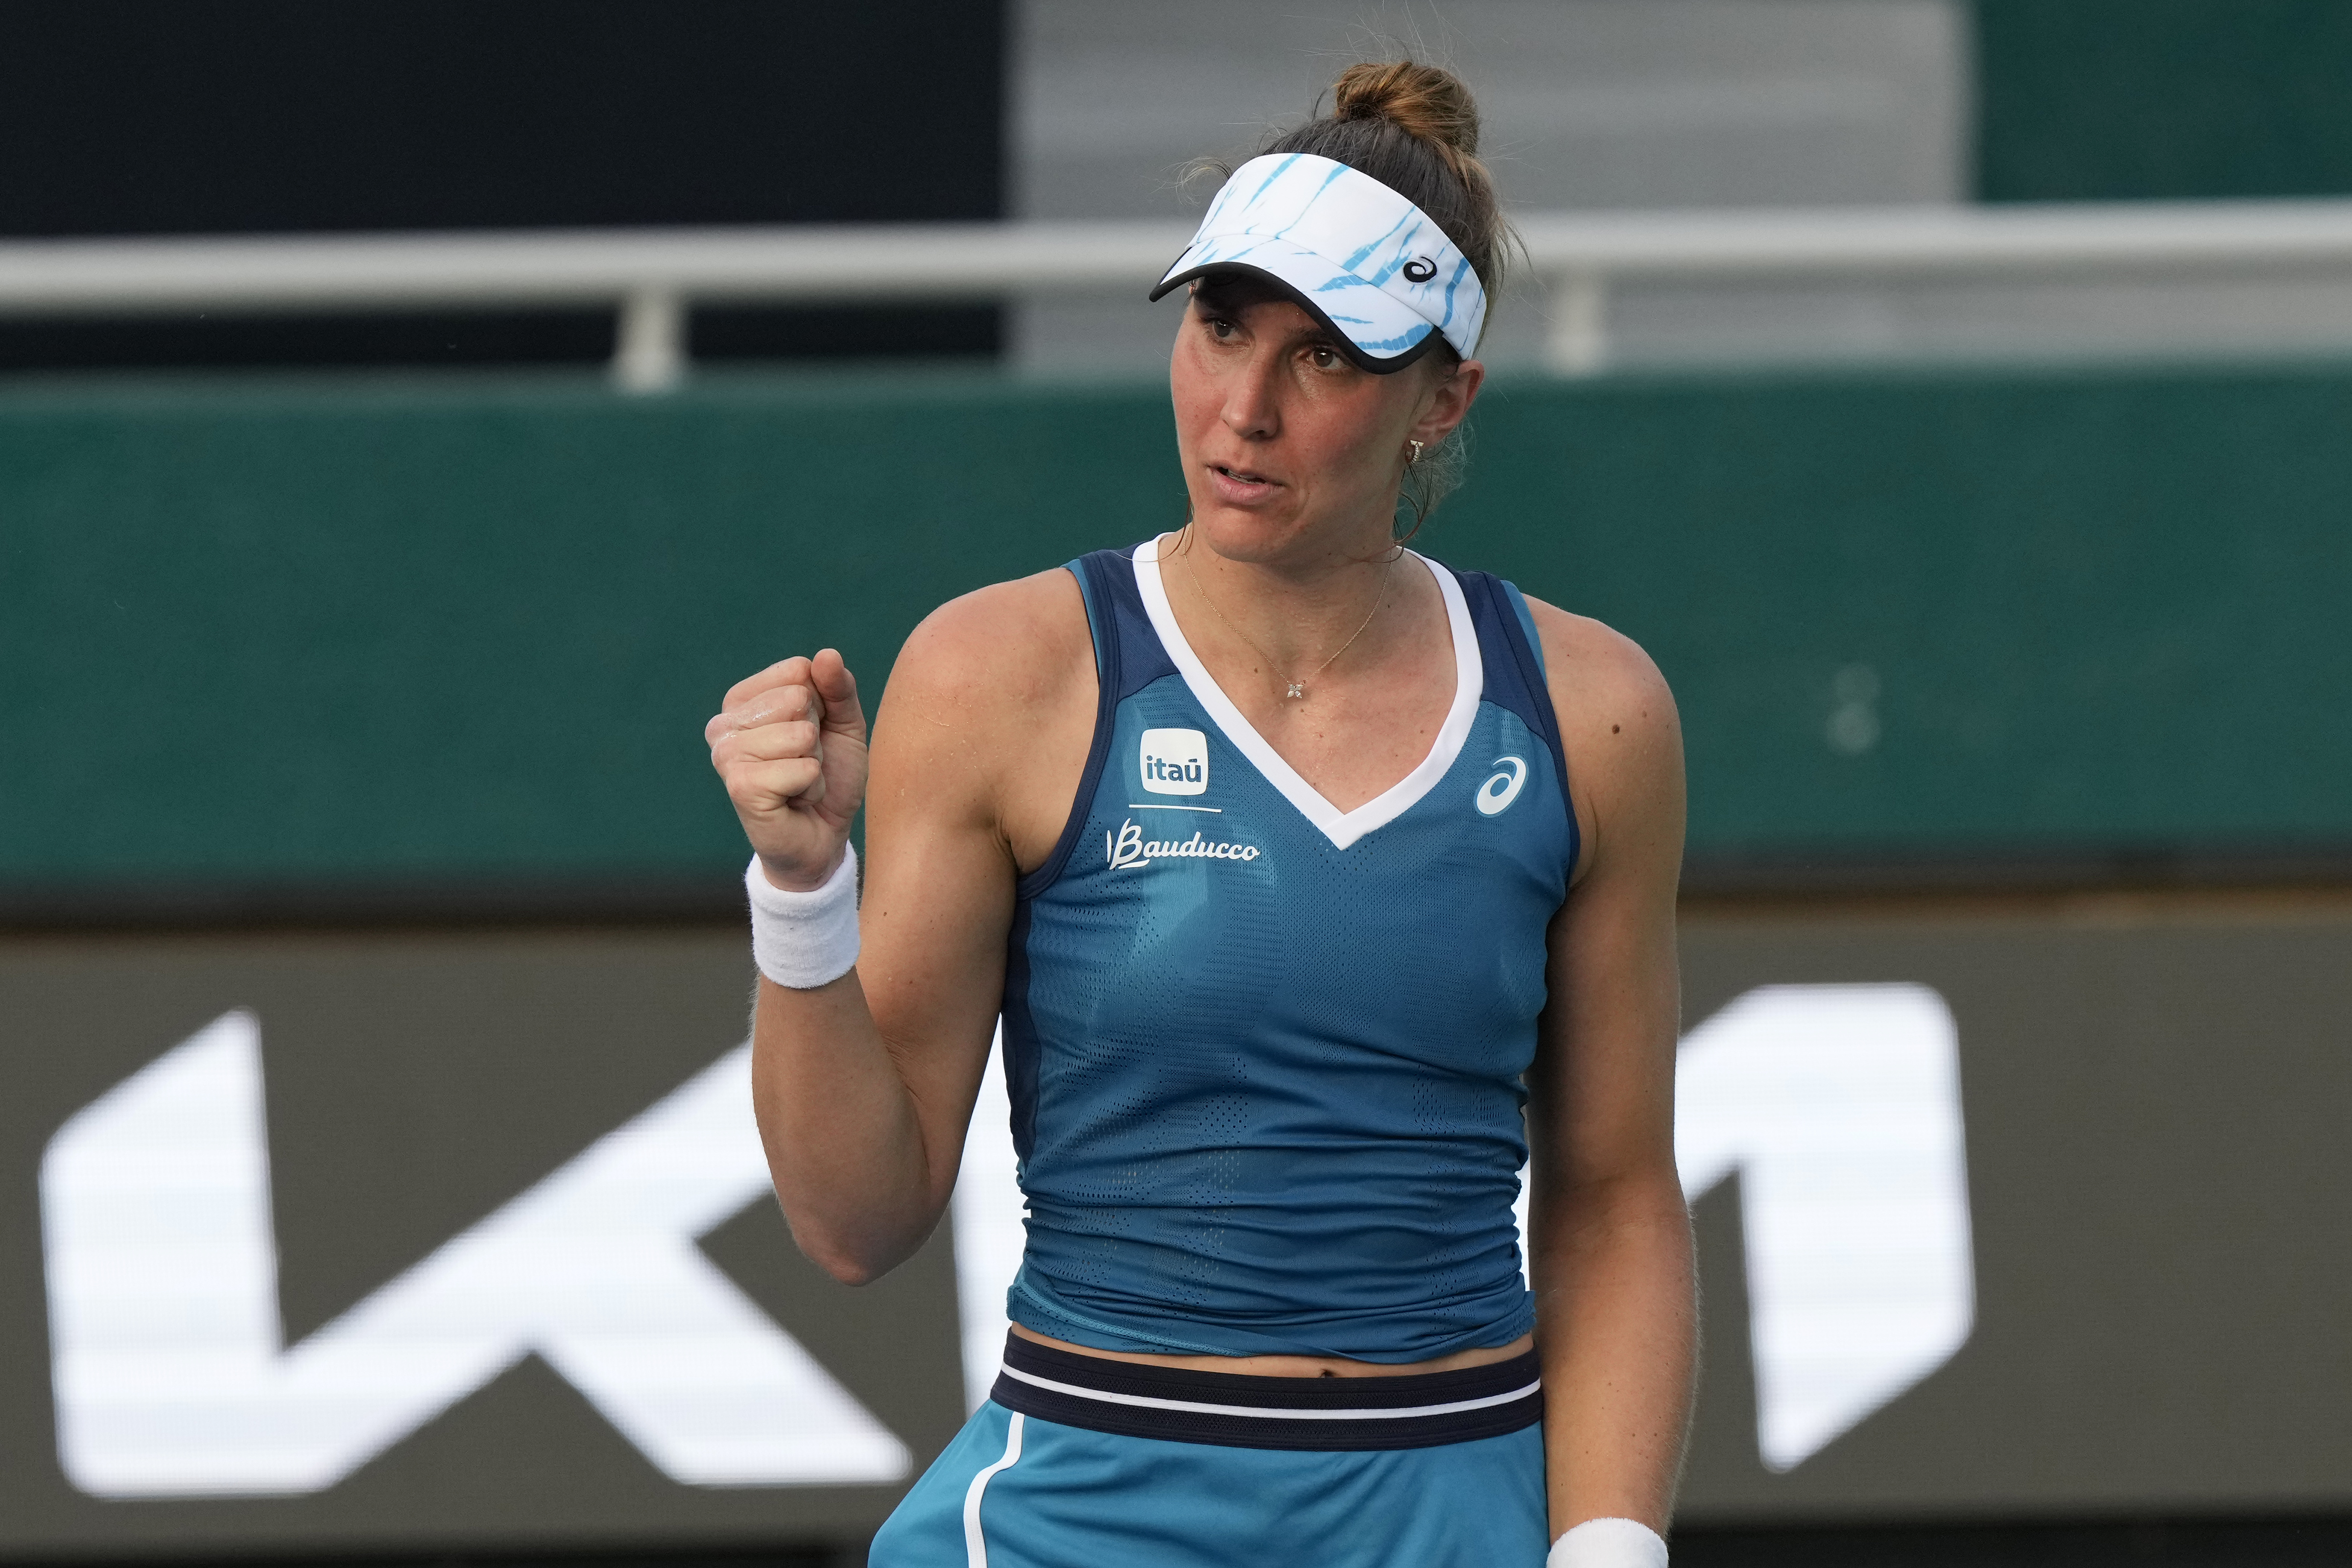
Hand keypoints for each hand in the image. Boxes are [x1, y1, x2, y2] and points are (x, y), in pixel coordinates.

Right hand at [706, 649, 866, 891]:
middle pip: (799, 698)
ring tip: (799, 783)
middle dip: (817, 736)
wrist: (822, 838)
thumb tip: (826, 655)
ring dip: (816, 764)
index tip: (811, 736)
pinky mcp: (740, 786)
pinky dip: (813, 786)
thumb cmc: (828, 777)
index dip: (822, 705)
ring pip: (801, 734)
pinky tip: (795, 800)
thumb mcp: (843, 724)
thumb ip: (837, 688)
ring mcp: (726, 755)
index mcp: (743, 700)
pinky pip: (803, 768)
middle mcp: (723, 724)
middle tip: (804, 764)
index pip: (798, 670)